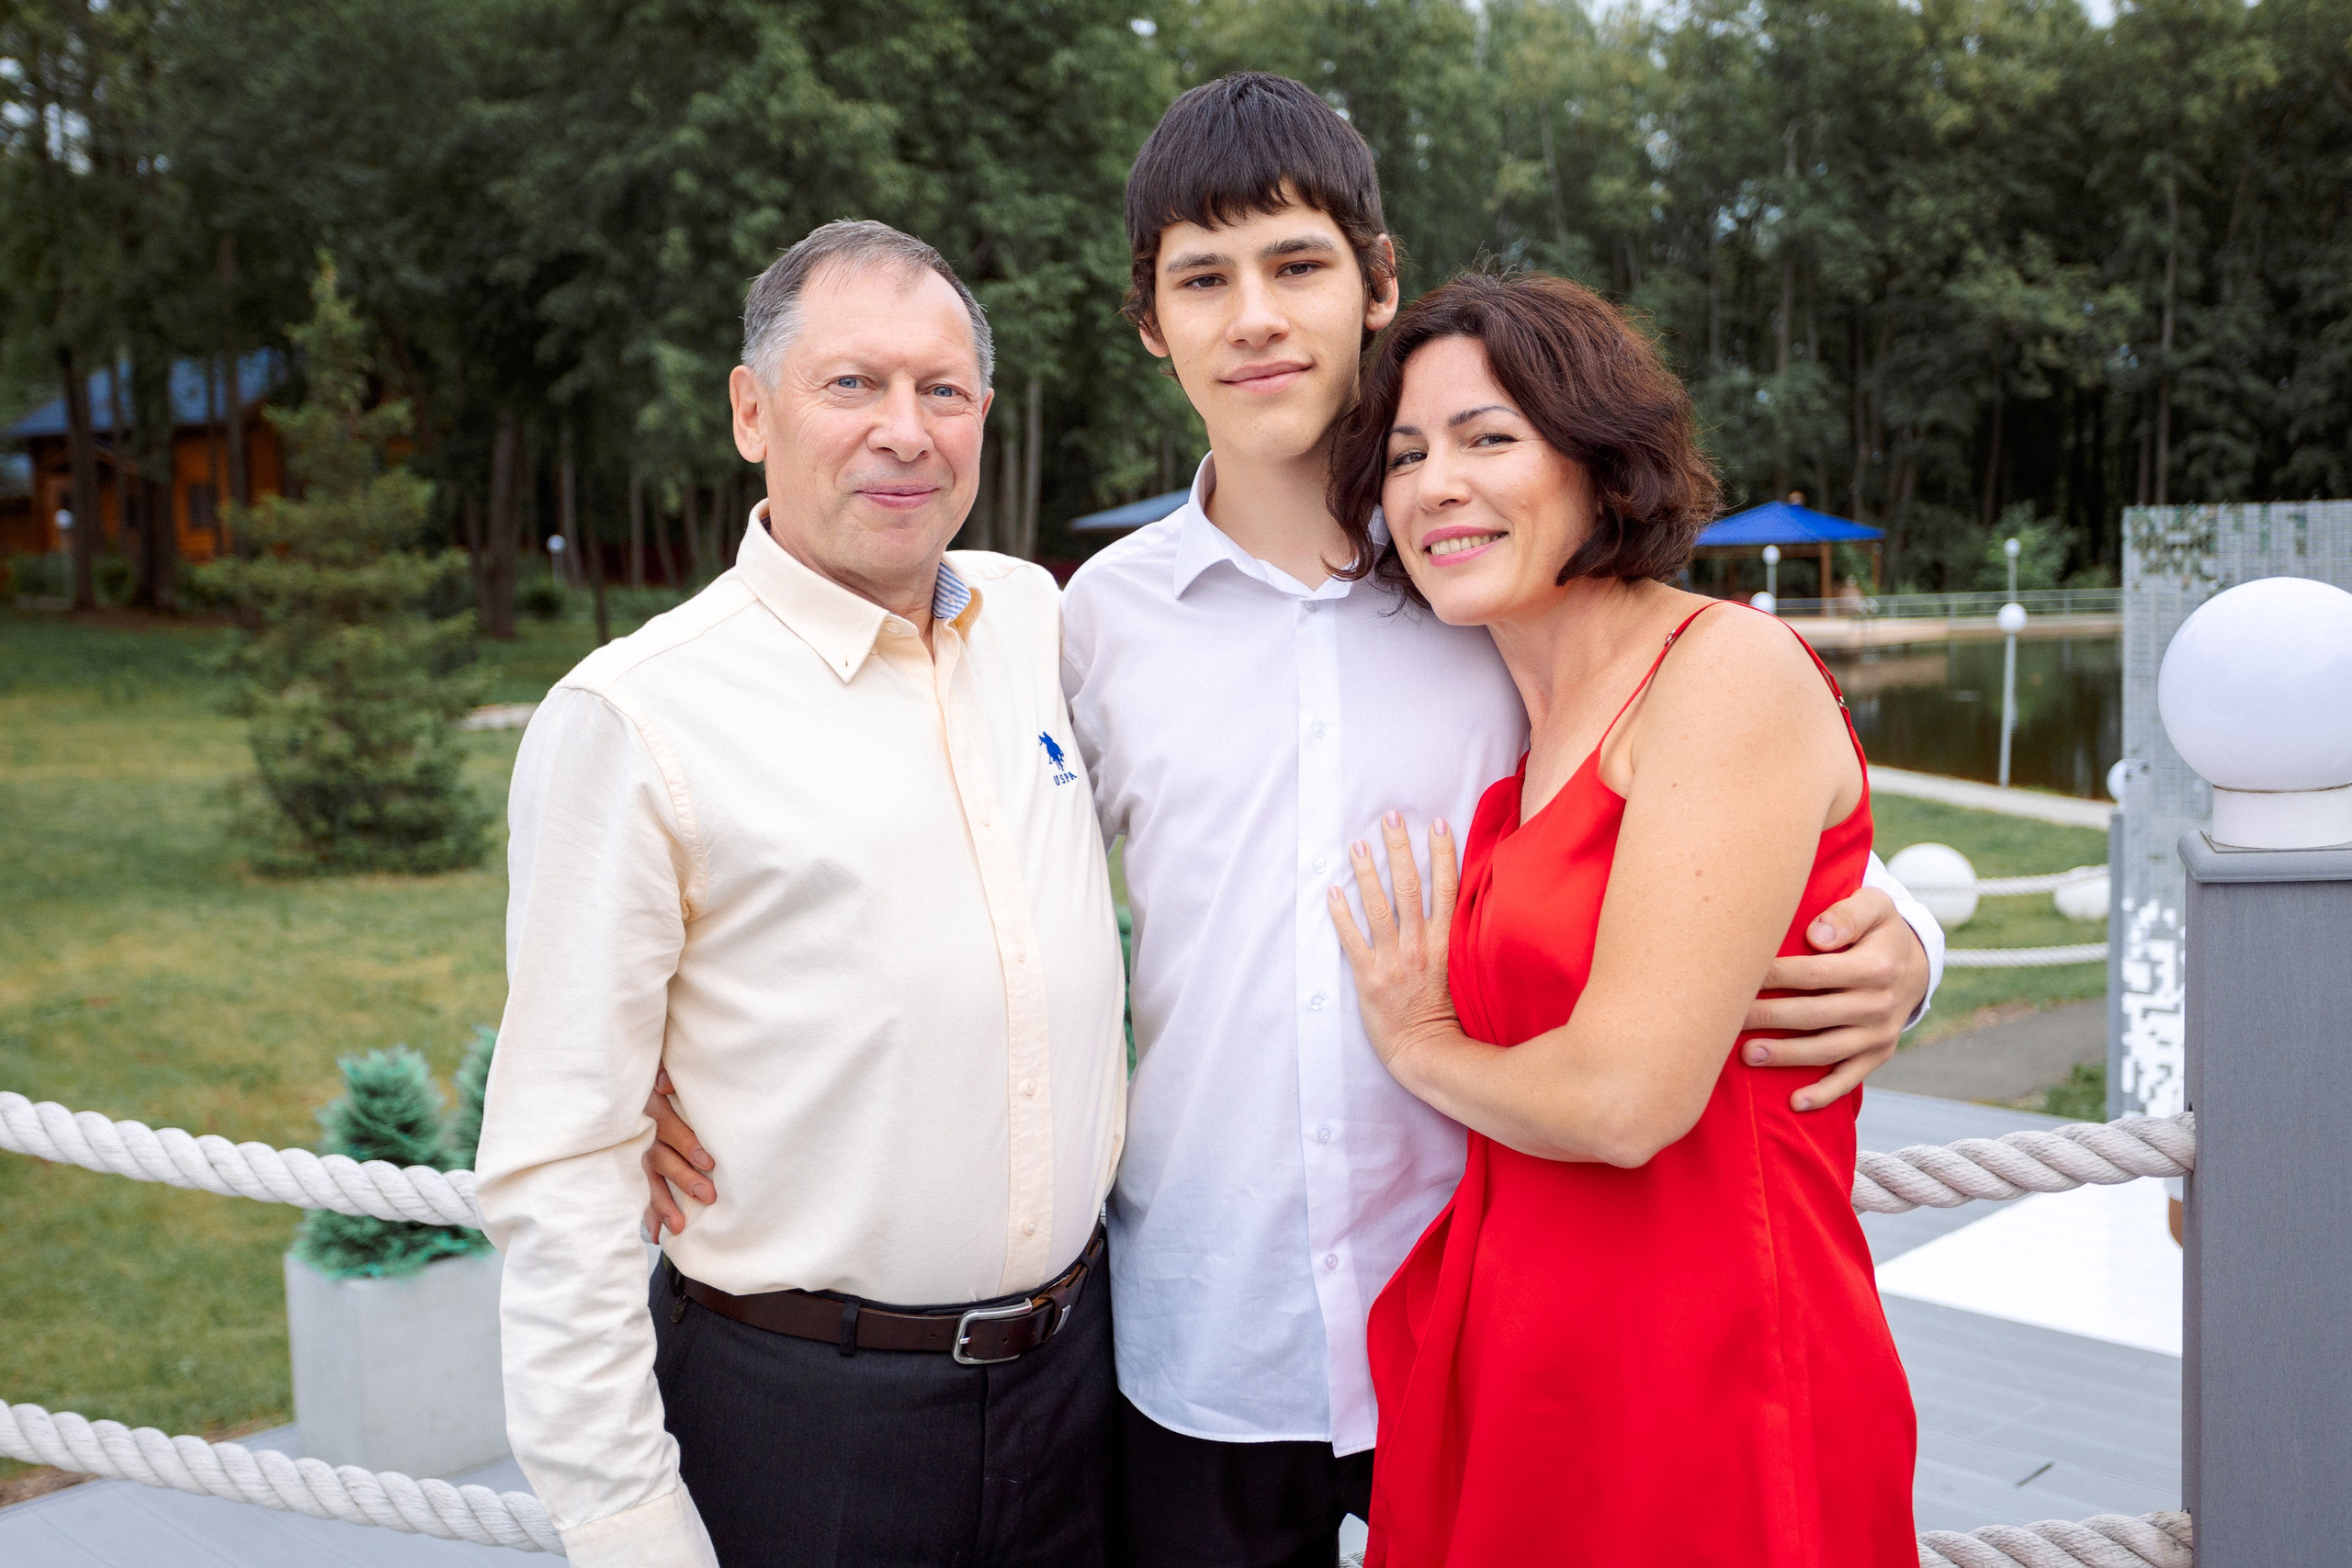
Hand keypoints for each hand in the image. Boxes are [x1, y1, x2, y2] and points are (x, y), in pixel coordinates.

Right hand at [641, 1069, 715, 1241]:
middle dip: (683, 1178)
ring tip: (679, 1227)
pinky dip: (646, 1214)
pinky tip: (655, 1234)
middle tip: (707, 1196)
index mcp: (650, 1109)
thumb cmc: (656, 1081)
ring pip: (648, 1180)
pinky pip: (638, 1193)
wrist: (626, 1085)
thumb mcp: (659, 1071)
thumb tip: (665, 1084)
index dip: (687, 1144)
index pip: (668, 1128)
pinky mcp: (632, 1169)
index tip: (709, 1162)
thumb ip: (665, 1076)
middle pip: (660, 1158)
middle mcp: (640, 1134)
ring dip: (662, 1204)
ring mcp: (634, 1154)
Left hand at [1328, 812, 1462, 1078]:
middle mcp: (1420, 946)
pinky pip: (1352, 940)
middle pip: (1410, 887)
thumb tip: (1462, 904)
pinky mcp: (1369, 978)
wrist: (1428, 1053)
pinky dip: (1341, 915)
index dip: (1442, 853)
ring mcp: (1393, 961)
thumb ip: (1462, 938)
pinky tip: (1331, 891)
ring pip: (1379, 908)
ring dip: (1367, 873)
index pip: (1447, 888)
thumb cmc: (1451, 1014)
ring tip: (1358, 845)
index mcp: (1447, 942)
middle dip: (1400, 848)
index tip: (1436, 823)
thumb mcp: (1466, 971)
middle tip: (1390, 817)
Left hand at [1741, 886, 1928, 1111]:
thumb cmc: (1878, 929)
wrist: (1915, 963)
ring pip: (1827, 1050)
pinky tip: (1795, 1103)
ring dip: (1786, 1056)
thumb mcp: (1875, 905)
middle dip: (1769, 1017)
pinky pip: (1850, 1079)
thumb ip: (1848, 913)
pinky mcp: (1878, 1054)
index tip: (1741, 977)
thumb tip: (1817, 934)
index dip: (1776, 976)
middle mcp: (1881, 1005)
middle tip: (1729, 1018)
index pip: (1817, 974)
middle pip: (1815, 1014)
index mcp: (1877, 966)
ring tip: (1747, 1054)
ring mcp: (1880, 1034)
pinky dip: (1824, 1094)